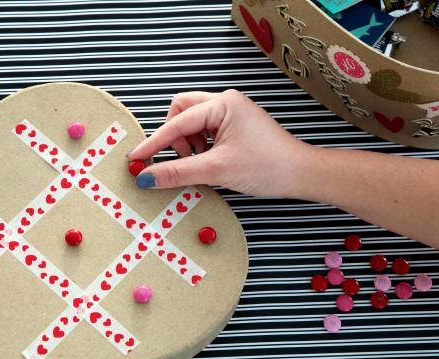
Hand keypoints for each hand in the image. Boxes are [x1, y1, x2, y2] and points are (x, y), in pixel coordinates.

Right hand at [127, 89, 313, 197]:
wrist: (301, 175)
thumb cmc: (268, 166)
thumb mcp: (216, 170)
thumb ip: (177, 172)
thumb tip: (147, 176)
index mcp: (222, 104)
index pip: (177, 122)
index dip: (155, 143)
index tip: (136, 158)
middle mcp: (225, 102)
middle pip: (181, 113)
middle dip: (175, 138)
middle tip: (182, 161)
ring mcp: (231, 114)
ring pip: (192, 124)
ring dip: (189, 145)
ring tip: (203, 164)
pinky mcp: (235, 127)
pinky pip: (205, 132)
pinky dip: (200, 148)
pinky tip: (211, 163)